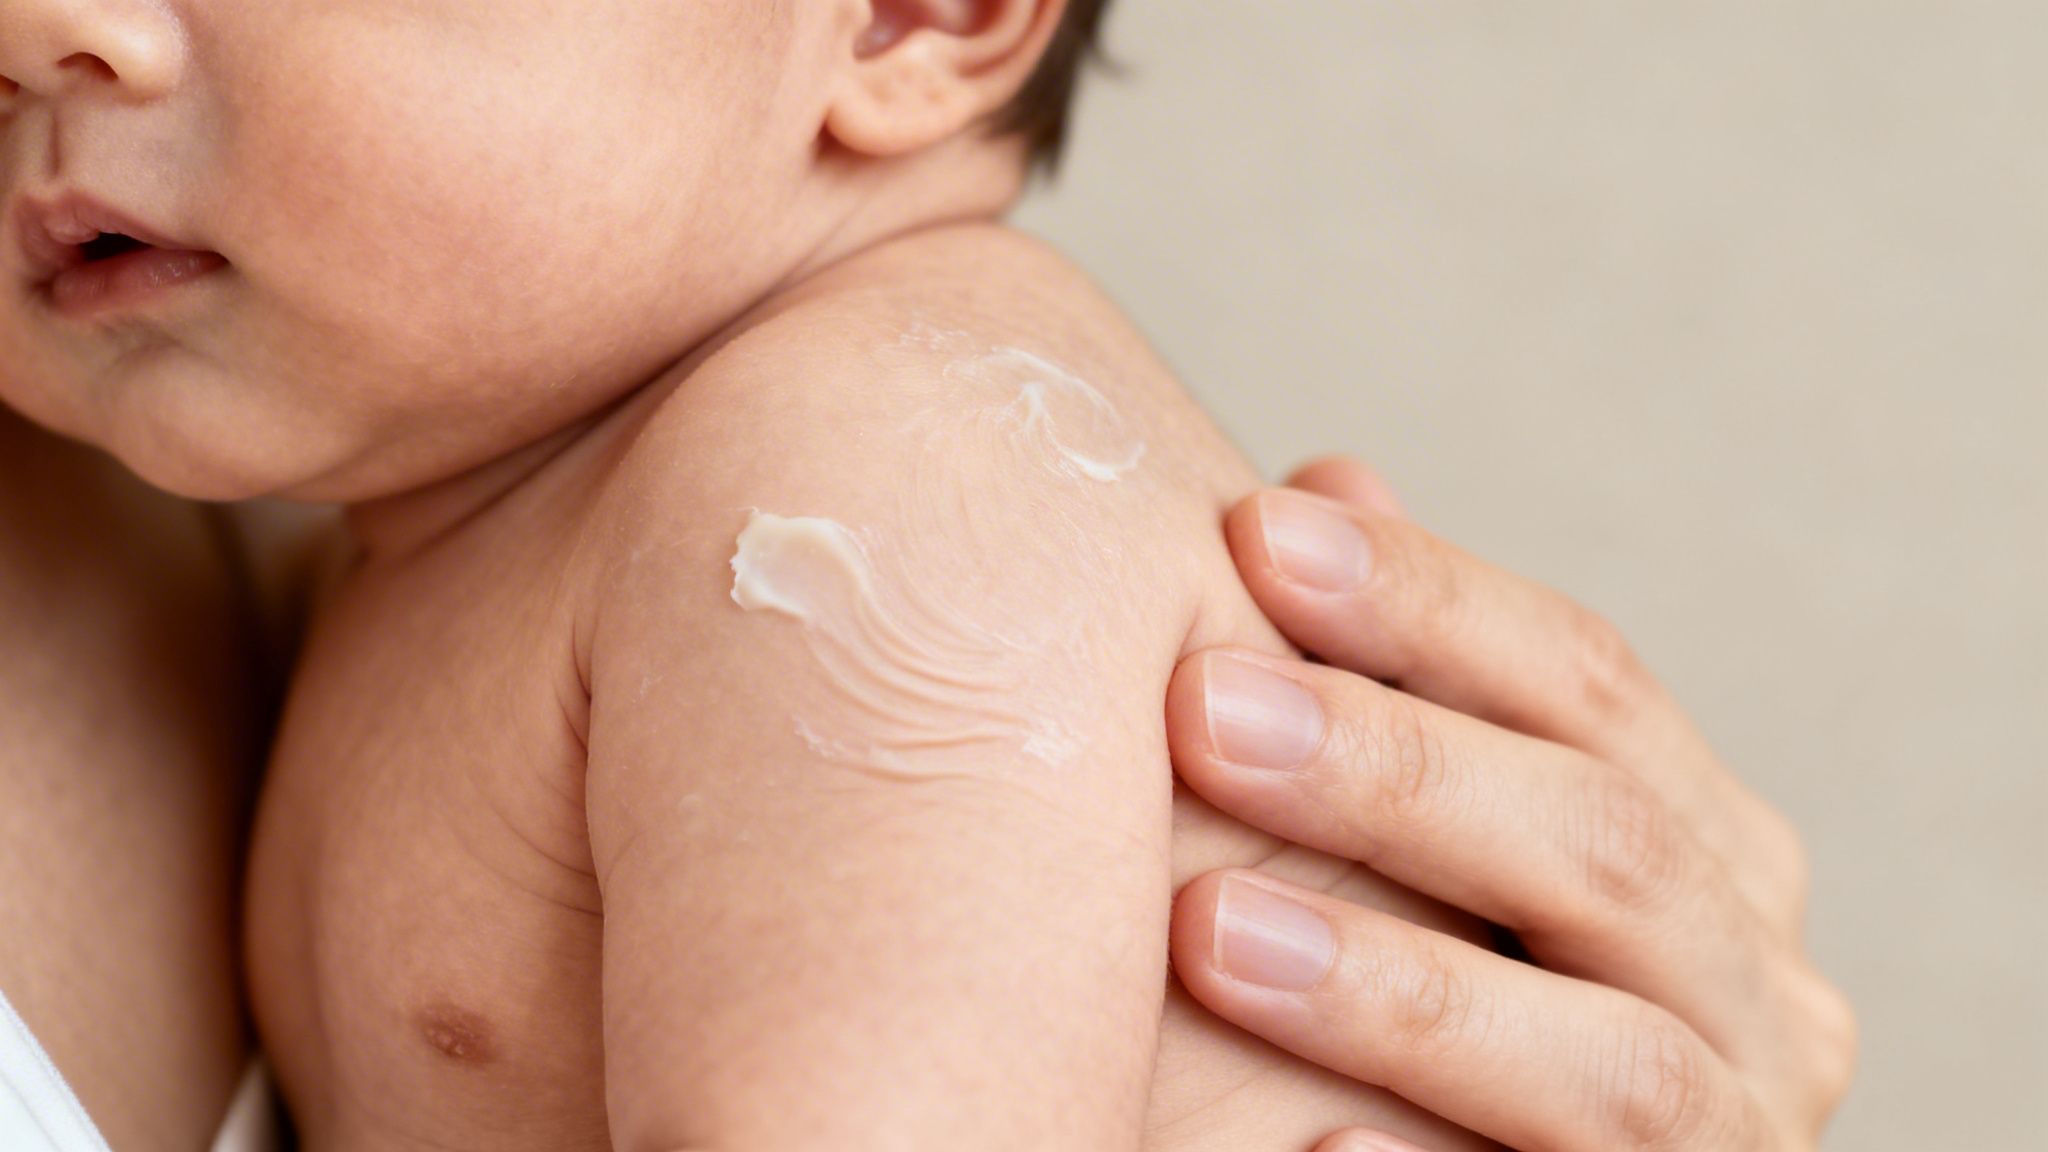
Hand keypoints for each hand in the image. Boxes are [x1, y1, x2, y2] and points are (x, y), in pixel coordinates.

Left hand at [1166, 458, 1855, 1150]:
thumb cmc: (1470, 983)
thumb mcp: (1457, 832)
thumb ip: (1418, 684)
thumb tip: (1334, 484)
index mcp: (1706, 844)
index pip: (1588, 683)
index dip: (1430, 602)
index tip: (1255, 531)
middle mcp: (1754, 987)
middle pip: (1608, 845)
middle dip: (1399, 772)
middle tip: (1201, 711)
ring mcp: (1730, 1141)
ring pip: (1609, 1061)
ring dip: (1402, 990)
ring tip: (1209, 932)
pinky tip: (1309, 1145)